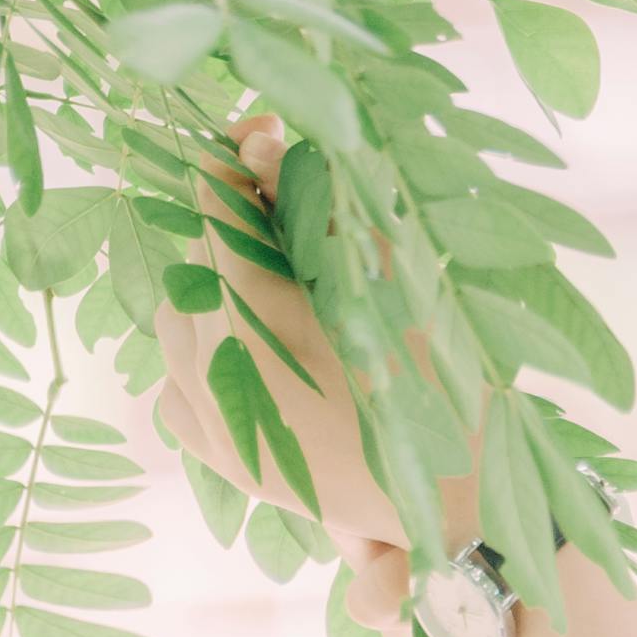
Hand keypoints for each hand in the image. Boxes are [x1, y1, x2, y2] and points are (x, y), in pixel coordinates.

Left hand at [150, 112, 467, 551]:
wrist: (462, 502)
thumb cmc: (441, 380)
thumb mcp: (386, 283)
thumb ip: (316, 211)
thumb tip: (258, 144)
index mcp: (262, 330)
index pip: (215, 220)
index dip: (230, 168)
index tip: (254, 134)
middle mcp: (221, 382)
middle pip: (193, 269)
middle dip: (231, 229)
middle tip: (279, 203)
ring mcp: (216, 429)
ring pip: (173, 327)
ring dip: (212, 292)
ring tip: (270, 281)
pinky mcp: (223, 462)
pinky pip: (175, 387)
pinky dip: (201, 355)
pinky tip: (251, 347)